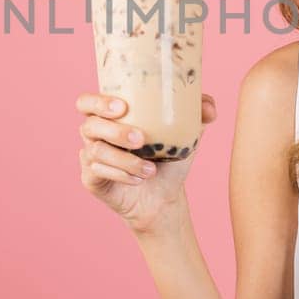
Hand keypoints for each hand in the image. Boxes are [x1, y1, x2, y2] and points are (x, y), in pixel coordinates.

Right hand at [74, 91, 217, 236]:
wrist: (163, 197)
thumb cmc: (168, 158)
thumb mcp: (186, 135)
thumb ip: (198, 115)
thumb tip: (210, 106)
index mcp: (110, 116)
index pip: (88, 102)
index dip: (98, 101)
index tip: (123, 107)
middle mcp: (95, 134)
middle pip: (89, 124)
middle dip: (114, 130)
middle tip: (141, 138)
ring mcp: (90, 157)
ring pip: (97, 151)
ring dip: (125, 159)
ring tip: (149, 169)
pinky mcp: (91, 179)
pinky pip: (98, 172)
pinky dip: (121, 175)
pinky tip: (139, 179)